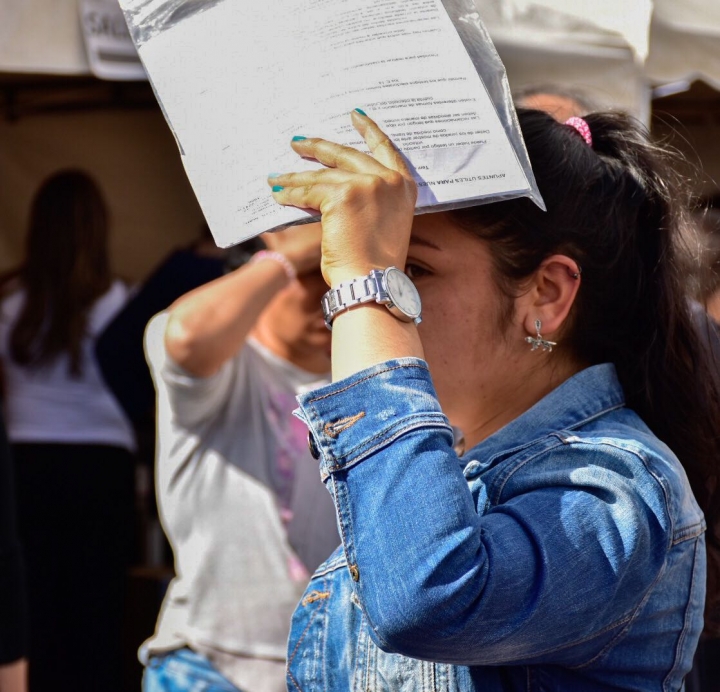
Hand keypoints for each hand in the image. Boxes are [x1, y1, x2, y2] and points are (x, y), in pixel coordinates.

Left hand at [268, 110, 416, 285]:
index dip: (370, 131)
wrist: (372, 282)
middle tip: (298, 143)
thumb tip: (332, 187)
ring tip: (277, 178)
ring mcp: (366, 185)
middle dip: (318, 149)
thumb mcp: (383, 222)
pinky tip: (278, 196)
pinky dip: (290, 195)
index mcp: (404, 187)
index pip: (386, 150)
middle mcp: (388, 181)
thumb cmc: (375, 264)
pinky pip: (309, 192)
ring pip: (322, 176)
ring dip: (295, 178)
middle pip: (346, 156)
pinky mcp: (342, 195)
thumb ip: (369, 199)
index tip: (356, 116)